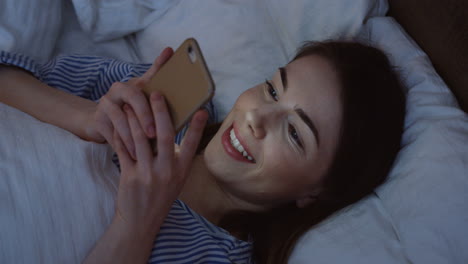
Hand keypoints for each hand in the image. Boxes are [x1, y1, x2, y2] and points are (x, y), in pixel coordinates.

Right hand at [84, 47, 173, 158]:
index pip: (152, 73)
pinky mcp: (98, 119)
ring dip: (133, 135)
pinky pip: (112, 132)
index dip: (160, 67)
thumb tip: (180, 76)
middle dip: (145, 116)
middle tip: (153, 133)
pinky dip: (123, 144)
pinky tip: (132, 155)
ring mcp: (107, 102)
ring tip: (143, 151)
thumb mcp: (151, 109)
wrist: (104, 124)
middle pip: (134, 96)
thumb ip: (166, 103)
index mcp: (137, 82)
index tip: (165, 88)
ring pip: (121, 117)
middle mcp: (120, 88)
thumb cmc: (134, 115)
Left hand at [112, 93, 207, 236]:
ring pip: (141, 139)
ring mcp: (147, 174)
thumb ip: (175, 160)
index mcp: (181, 171)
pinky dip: (120, 135)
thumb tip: (171, 134)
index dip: (197, 127)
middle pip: (165, 136)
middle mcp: (167, 171)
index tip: (202, 110)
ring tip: (132, 103)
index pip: (192, 145)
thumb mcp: (175, 181)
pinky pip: (123, 150)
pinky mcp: (129, 176)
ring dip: (136, 119)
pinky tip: (117, 122)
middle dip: (161, 112)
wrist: (140, 222)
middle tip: (157, 94)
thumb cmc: (160, 198)